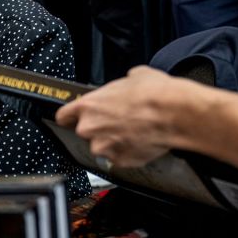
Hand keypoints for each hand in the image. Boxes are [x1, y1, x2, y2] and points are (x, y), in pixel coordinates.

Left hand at [54, 66, 200, 167]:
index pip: (63, 116)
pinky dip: (128, 152)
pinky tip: (142, 142)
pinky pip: (120, 158)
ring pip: (103, 147)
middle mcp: (90, 129)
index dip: (70, 118)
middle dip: (100, 129)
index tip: (74, 119)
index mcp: (88, 106)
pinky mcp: (120, 161)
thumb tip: (128, 83)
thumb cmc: (154, 93)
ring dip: (114, 142)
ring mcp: (104, 148)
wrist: (174, 113)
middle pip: (86, 133)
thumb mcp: (135, 75)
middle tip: (120, 122)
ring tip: (134, 131)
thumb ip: (120, 85)